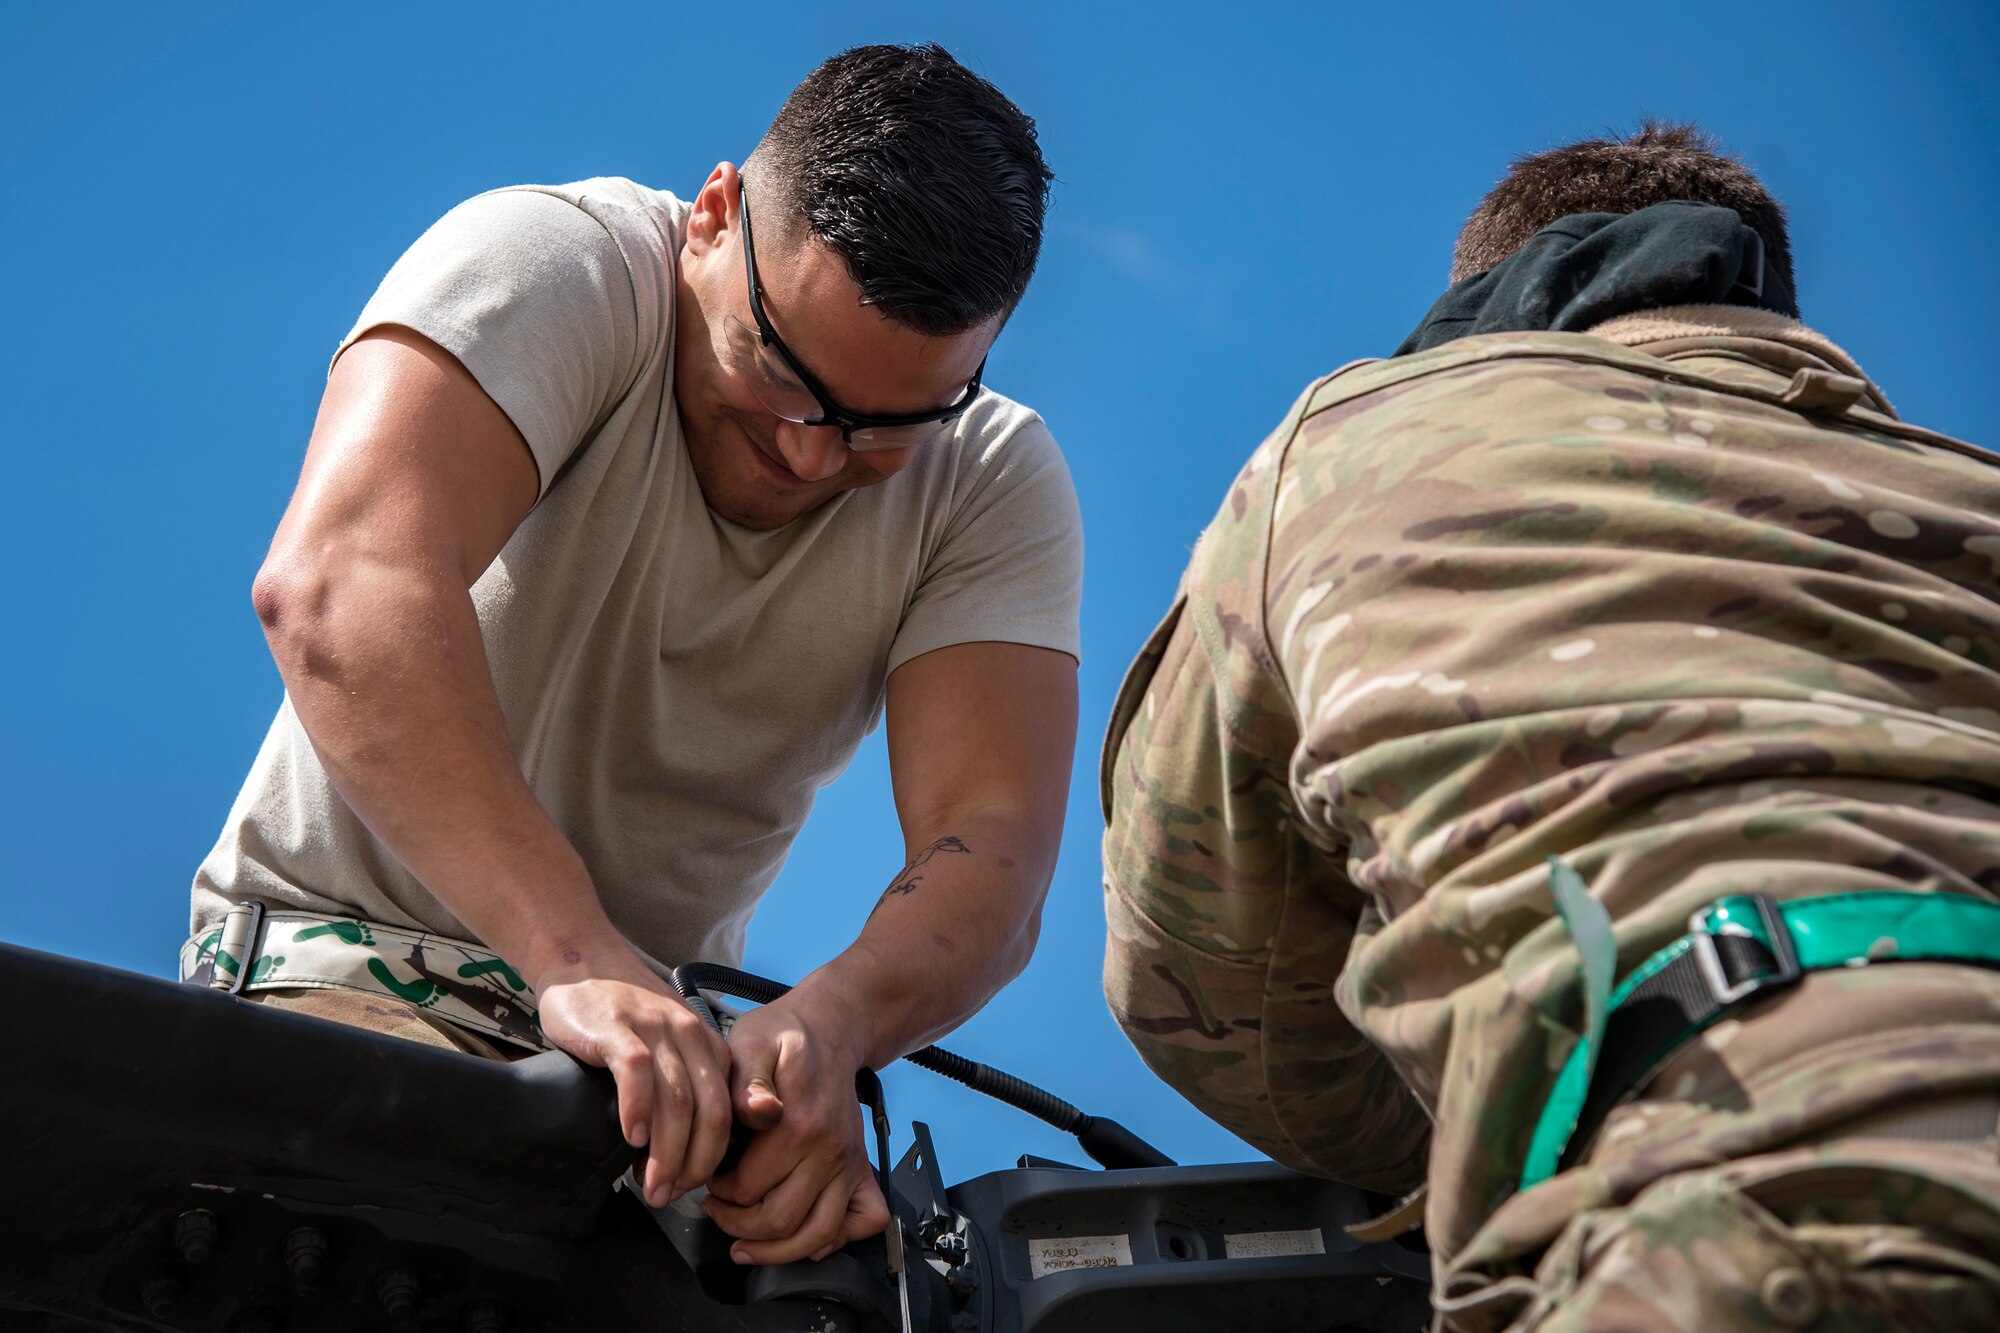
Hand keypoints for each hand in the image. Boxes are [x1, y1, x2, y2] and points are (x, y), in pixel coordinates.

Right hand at [534, 958, 733, 1208]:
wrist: (583, 962)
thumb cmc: (623, 1017)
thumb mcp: (667, 1048)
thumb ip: (683, 1087)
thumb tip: (681, 1158)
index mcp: (708, 1047)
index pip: (726, 1112)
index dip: (712, 1157)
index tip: (690, 1187)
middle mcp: (690, 1036)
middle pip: (709, 1112)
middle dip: (693, 1163)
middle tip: (669, 1196)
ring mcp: (655, 1029)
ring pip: (677, 1100)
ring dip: (665, 1151)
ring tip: (650, 1185)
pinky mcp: (617, 1027)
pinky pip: (637, 1073)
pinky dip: (638, 1110)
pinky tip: (631, 1139)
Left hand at [701, 995, 891, 1264]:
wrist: (830, 1029)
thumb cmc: (784, 1037)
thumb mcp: (752, 1044)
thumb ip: (746, 1081)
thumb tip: (757, 1110)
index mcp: (800, 1124)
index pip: (750, 1189)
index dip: (718, 1192)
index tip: (706, 1180)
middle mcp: (831, 1149)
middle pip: (781, 1220)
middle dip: (738, 1225)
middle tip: (716, 1208)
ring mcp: (850, 1162)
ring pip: (818, 1234)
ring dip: (777, 1249)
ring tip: (745, 1241)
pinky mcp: (860, 1167)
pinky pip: (862, 1221)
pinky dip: (835, 1240)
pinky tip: (804, 1237)